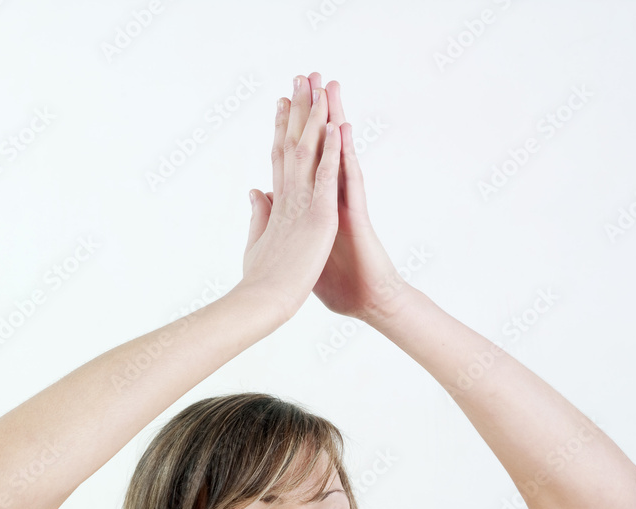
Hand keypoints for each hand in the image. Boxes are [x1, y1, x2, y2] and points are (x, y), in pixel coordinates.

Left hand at [258, 73, 407, 324]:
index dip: (291, 134)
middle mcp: (331, 199)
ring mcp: (345, 204)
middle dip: (312, 114)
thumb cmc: (341, 285)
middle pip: (320, 148)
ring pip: (338, 154)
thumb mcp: (303, 253)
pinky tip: (344, 131)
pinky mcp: (357, 216)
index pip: (301, 164)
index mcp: (315, 208)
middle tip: (306, 78)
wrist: (368, 302)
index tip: (281, 105)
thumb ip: (284, 226)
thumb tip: (267, 204)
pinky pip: (352, 180)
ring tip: (329, 87)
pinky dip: (346, 155)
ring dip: (334, 121)